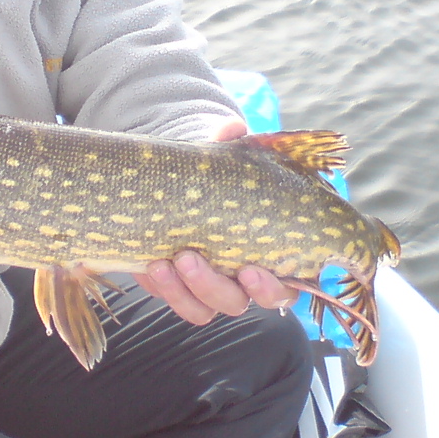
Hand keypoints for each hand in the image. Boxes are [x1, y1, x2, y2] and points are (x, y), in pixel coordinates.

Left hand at [133, 116, 297, 324]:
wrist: (181, 183)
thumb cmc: (219, 177)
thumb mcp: (226, 161)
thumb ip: (231, 147)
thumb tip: (232, 128)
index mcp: (274, 256)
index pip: (286, 288)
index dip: (270, 287)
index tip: (249, 269)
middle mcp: (245, 281)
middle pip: (241, 303)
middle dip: (215, 286)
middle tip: (191, 258)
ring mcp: (212, 288)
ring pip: (206, 309)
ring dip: (186, 289)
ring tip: (168, 259)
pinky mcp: (181, 290)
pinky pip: (177, 302)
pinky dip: (166, 290)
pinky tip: (152, 265)